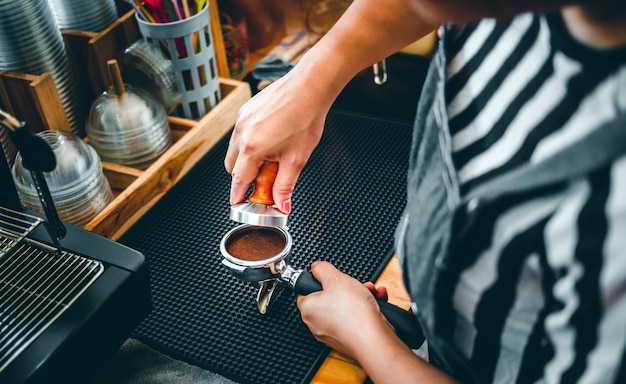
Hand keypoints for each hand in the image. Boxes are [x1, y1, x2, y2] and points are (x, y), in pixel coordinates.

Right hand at [224, 69, 329, 213]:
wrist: (310, 87)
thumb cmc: (306, 117)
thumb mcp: (297, 159)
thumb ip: (285, 185)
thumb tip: (281, 204)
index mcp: (252, 148)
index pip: (238, 180)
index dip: (238, 195)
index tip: (239, 203)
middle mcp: (242, 132)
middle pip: (232, 167)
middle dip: (245, 176)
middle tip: (265, 180)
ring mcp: (242, 119)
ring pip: (235, 149)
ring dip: (248, 159)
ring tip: (273, 156)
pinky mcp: (246, 110)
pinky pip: (241, 133)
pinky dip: (250, 142)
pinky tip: (271, 139)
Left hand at [296, 261, 393, 357]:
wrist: (373, 338)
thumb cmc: (352, 313)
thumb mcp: (335, 278)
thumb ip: (323, 269)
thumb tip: (316, 267)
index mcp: (308, 309)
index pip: (307, 292)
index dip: (320, 282)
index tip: (330, 278)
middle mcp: (318, 324)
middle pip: (331, 299)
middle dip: (348, 288)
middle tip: (355, 285)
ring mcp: (335, 334)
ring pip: (347, 308)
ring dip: (361, 296)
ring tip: (369, 292)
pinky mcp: (351, 339)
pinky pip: (358, 319)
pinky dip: (368, 309)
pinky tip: (376, 302)